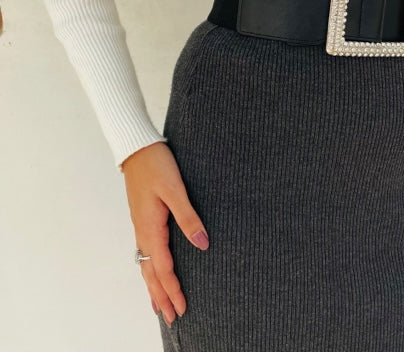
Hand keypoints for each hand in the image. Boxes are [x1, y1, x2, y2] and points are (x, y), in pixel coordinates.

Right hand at [121, 142, 209, 326]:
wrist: (137, 149)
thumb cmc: (157, 166)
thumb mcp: (176, 190)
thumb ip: (188, 217)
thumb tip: (203, 244)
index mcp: (151, 228)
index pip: (163, 268)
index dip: (174, 289)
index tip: (183, 308)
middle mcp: (143, 231)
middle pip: (151, 273)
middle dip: (162, 296)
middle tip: (173, 318)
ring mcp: (141, 226)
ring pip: (146, 265)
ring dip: (154, 286)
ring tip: (160, 305)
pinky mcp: (143, 219)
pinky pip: (145, 253)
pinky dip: (150, 269)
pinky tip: (153, 271)